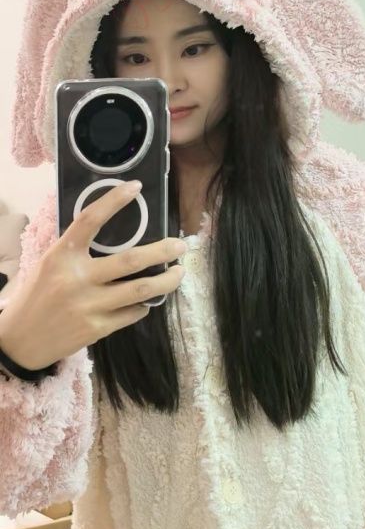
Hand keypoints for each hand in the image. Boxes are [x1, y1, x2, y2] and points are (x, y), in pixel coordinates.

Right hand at [0, 181, 186, 370]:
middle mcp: (77, 279)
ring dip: (166, 281)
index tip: (136, 187)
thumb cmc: (38, 295)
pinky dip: (144, 304)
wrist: (20, 340)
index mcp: (62, 255)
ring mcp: (89, 305)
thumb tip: (118, 234)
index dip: (114, 200)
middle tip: (181, 245)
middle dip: (162, 251)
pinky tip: (148, 299)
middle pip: (131, 260)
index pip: (90, 220)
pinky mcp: (97, 329)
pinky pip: (132, 313)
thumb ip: (78, 250)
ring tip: (179, 273)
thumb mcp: (51, 264)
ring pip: (140, 290)